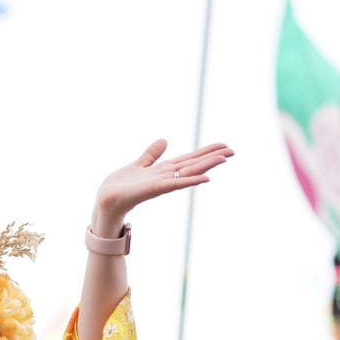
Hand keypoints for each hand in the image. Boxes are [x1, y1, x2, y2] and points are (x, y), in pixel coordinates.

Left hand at [93, 140, 232, 224]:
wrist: (106, 200)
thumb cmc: (120, 186)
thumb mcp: (139, 164)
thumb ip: (152, 154)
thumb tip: (164, 140)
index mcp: (164, 171)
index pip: (190, 159)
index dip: (206, 152)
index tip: (224, 146)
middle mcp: (167, 177)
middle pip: (194, 164)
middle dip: (213, 157)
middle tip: (233, 150)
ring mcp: (162, 183)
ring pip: (189, 172)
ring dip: (207, 165)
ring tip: (224, 158)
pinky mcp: (155, 189)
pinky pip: (176, 184)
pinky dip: (191, 180)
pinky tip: (206, 178)